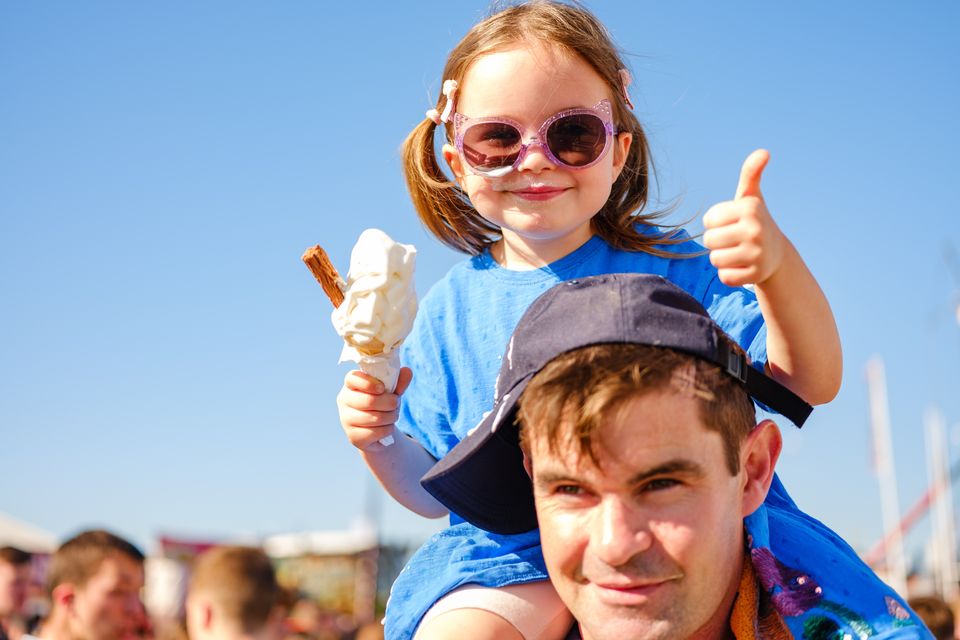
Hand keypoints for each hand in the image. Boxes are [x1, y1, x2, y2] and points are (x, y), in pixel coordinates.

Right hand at [337, 367, 411, 451]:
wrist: (377, 431)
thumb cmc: (382, 404)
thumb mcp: (391, 392)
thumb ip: (398, 382)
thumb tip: (407, 371)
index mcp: (351, 384)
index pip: (353, 378)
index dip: (369, 383)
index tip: (382, 388)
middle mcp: (344, 400)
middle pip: (369, 401)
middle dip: (390, 403)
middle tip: (395, 403)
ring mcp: (346, 419)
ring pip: (375, 418)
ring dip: (391, 417)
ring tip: (393, 415)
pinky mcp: (353, 436)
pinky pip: (376, 432)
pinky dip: (388, 429)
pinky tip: (386, 427)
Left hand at [702, 149, 785, 286]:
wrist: (777, 254)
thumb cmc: (754, 222)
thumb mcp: (751, 197)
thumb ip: (751, 174)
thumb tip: (764, 152)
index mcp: (750, 208)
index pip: (708, 221)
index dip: (716, 223)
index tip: (732, 223)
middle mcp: (756, 230)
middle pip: (709, 241)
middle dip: (717, 242)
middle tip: (735, 240)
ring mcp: (758, 254)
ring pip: (715, 260)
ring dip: (722, 258)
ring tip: (738, 252)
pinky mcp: (756, 275)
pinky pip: (724, 277)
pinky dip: (730, 274)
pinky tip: (743, 267)